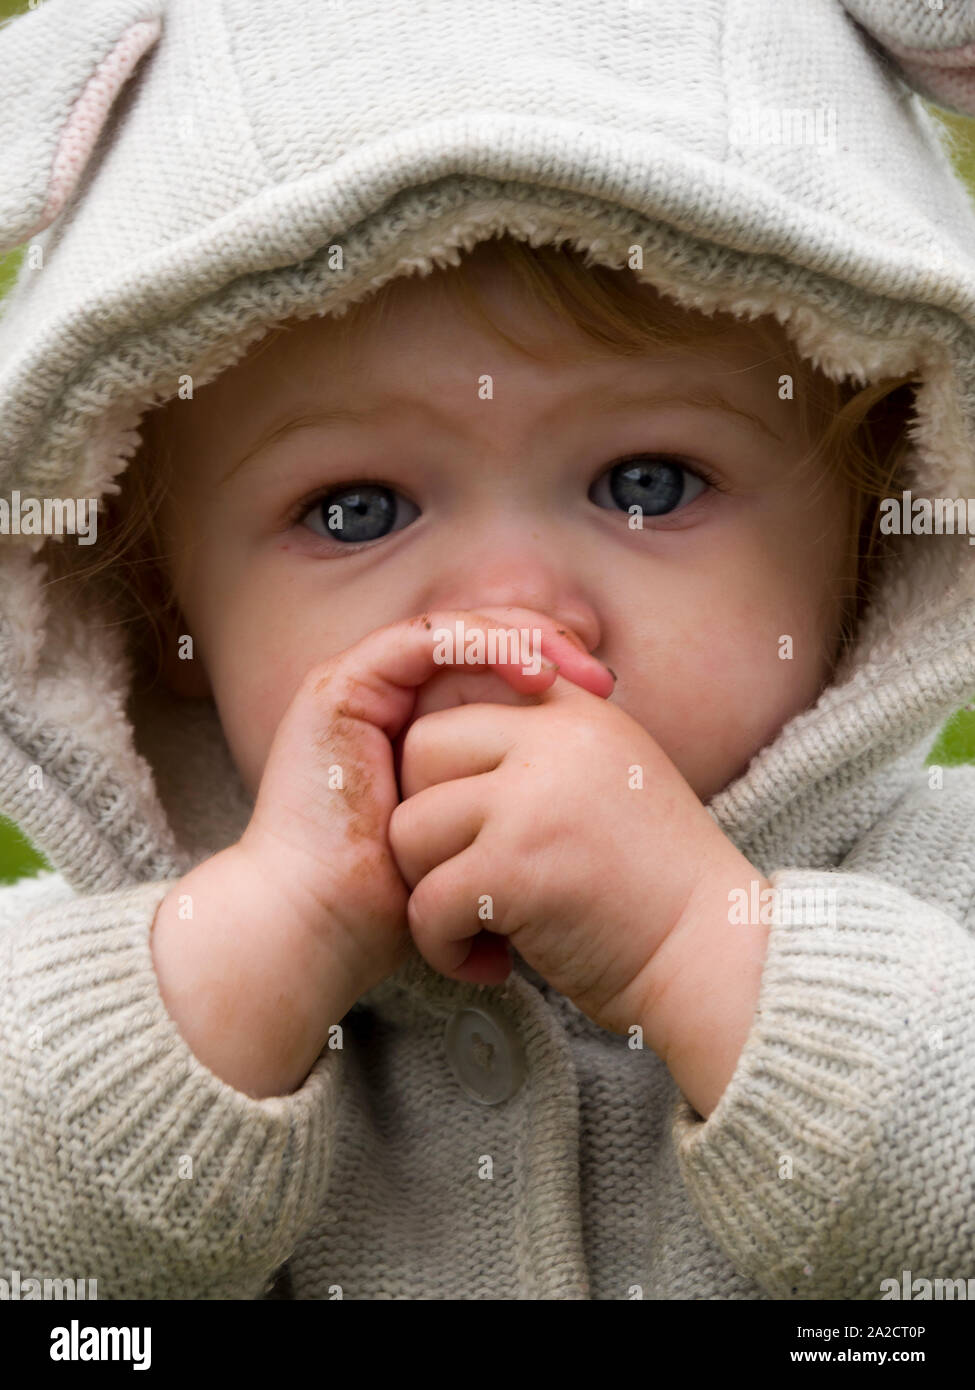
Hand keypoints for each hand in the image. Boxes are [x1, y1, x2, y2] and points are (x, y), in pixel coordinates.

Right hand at [237, 607, 611, 1001]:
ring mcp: (362, 687)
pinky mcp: (340, 683)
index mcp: (421, 728)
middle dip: (547, 649)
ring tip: (569, 668)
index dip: (557, 673)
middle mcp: (390, 699)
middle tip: (602, 678)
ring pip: (457, 631)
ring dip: (520, 639)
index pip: (496, 673)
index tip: (613, 702)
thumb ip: (522, 804)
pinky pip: (423, 639)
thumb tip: (608, 797)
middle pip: (480, 645)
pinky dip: (480, 644)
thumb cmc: (397, 906)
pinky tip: (530, 673)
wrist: (320, 930)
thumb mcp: (484, 841)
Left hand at [388, 666, 754, 1039]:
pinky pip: (426, 902)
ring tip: (478, 926)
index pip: (460, 692)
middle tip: (465, 875)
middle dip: (426, 822)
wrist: (716, 959)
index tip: (471, 823)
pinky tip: (489, 963)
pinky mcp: (515, 869)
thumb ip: (542, 746)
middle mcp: (555, 740)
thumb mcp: (609, 777)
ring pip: (409, 829)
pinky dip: (443, 946)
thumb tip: (436, 738)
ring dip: (430, 891)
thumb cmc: (655, 883)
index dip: (444, 763)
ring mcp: (533, 801)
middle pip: (420, 750)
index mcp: (578, 712)